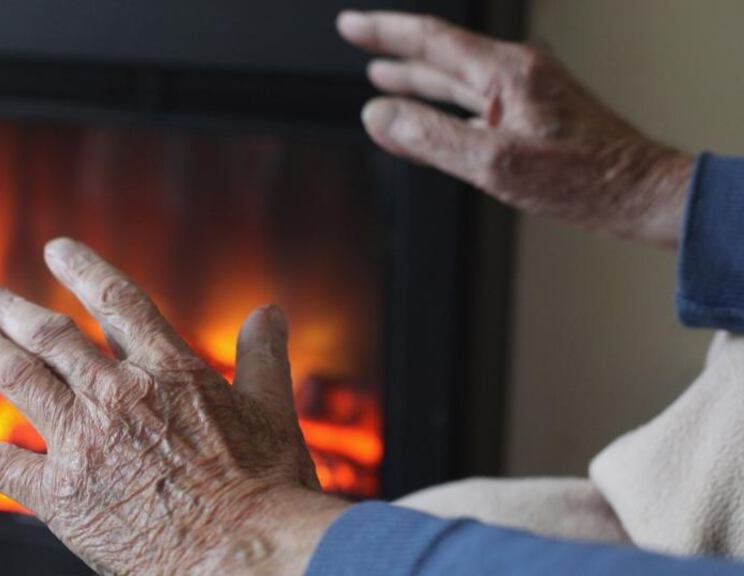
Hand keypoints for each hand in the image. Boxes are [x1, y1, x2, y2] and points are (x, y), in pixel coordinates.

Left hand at [0, 238, 348, 574]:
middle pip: (50, 335)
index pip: (118, 302)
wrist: (242, 555)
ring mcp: (84, 442)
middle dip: (10, 310)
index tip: (56, 250)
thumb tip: (270, 309)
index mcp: (170, 370)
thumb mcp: (272, 411)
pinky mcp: (61, 494)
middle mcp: (118, 394)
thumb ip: (264, 356)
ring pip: (18, 378)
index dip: (83, 270)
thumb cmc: (266, 488)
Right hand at [338, 10, 693, 247]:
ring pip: (457, 79)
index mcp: (508, 73)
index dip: (384, 31)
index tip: (351, 25)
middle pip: (441, 54)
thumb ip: (431, 138)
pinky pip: (474, 102)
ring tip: (383, 75)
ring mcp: (527, 93)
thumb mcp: (495, 164)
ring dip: (418, 77)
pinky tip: (431, 113)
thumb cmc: (584, 179)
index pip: (431, 40)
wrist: (640, 193)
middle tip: (359, 41)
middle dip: (395, 49)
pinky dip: (444, 104)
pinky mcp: (534, 115)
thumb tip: (380, 117)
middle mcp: (518, 74)